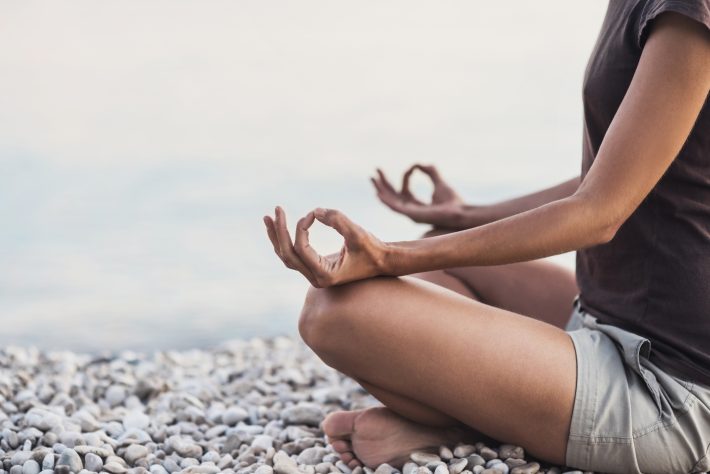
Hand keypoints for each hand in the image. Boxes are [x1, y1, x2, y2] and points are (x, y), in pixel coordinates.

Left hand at [263, 206, 387, 286]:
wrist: (383, 261)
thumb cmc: (373, 249)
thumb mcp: (358, 233)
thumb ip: (338, 220)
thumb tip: (315, 211)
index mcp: (325, 275)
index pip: (301, 250)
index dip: (302, 228)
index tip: (313, 213)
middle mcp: (316, 279)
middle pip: (288, 255)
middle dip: (279, 232)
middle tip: (276, 210)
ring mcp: (315, 275)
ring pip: (288, 256)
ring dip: (277, 237)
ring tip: (268, 218)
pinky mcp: (316, 268)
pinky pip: (295, 255)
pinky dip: (287, 240)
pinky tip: (281, 226)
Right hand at [371, 164, 466, 228]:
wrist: (459, 211)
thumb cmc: (453, 201)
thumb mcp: (439, 182)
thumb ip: (431, 172)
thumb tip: (420, 163)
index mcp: (417, 204)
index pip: (404, 189)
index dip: (406, 176)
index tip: (413, 167)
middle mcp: (411, 210)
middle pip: (392, 196)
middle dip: (383, 184)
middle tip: (375, 173)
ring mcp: (410, 213)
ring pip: (390, 201)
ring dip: (381, 190)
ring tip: (372, 179)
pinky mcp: (411, 215)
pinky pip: (395, 208)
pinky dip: (386, 201)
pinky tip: (378, 193)